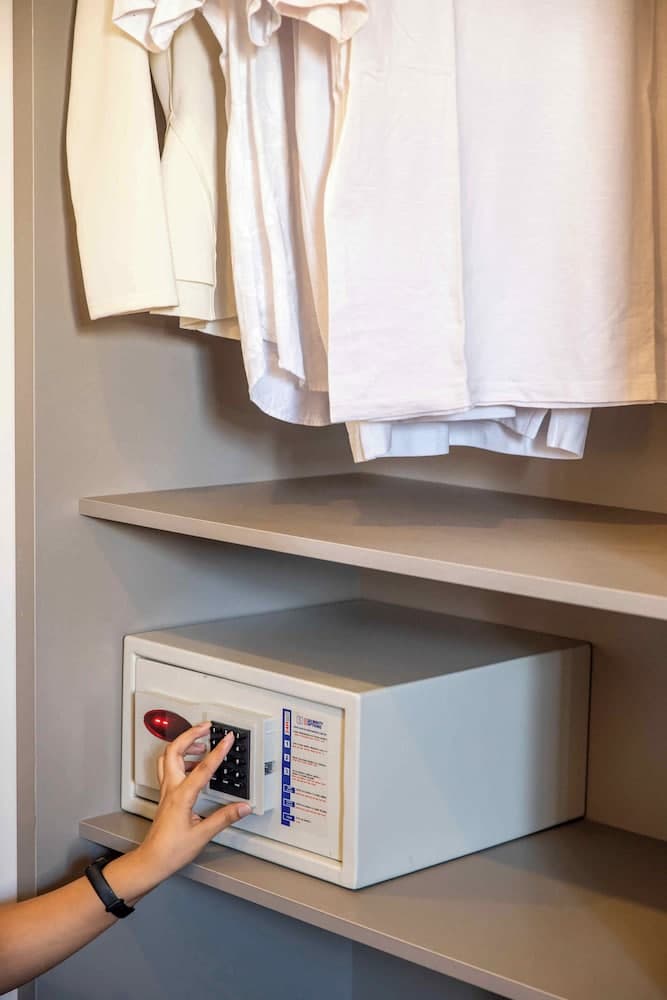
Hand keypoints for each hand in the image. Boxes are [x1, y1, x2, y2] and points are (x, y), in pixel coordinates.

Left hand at [115, 722, 250, 897]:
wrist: (151, 861)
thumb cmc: (171, 851)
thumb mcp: (202, 835)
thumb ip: (224, 818)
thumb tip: (243, 807)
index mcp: (181, 796)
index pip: (203, 767)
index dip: (217, 751)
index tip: (227, 739)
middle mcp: (171, 789)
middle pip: (174, 750)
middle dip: (190, 734)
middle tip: (206, 727)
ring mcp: (166, 791)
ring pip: (168, 757)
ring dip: (183, 744)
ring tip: (200, 741)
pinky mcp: (166, 796)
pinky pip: (169, 768)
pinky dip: (180, 759)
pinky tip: (192, 764)